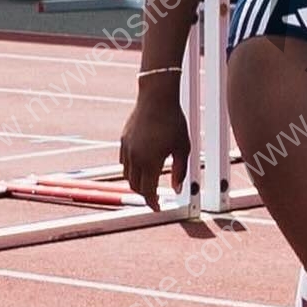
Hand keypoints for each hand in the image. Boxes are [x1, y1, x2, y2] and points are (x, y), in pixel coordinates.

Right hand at [120, 87, 190, 203]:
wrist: (156, 98)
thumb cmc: (174, 121)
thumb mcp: (183, 147)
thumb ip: (180, 170)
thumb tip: (177, 188)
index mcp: (150, 161)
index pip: (148, 191)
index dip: (153, 203)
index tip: (158, 208)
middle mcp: (135, 157)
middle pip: (135, 186)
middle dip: (145, 195)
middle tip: (155, 198)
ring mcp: (127, 149)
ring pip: (127, 175)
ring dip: (137, 183)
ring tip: (149, 184)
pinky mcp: (123, 141)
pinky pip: (123, 162)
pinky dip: (131, 170)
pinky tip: (141, 168)